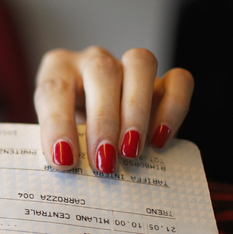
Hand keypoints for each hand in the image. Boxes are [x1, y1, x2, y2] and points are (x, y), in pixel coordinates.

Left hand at [34, 46, 193, 172]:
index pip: (54, 89)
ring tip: (131, 151)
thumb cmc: (68, 132)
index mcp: (57, 69)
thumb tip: (65, 173)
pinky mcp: (162, 79)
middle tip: (104, 161)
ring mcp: (128, 65)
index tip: (65, 160)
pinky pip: (178, 81)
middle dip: (104, 120)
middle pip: (102, 72)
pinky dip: (173, 109)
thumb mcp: (55, 137)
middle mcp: (92, 60)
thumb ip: (59, 148)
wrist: (93, 126)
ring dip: (137, 110)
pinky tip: (161, 140)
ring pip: (141, 65)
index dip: (57, 124)